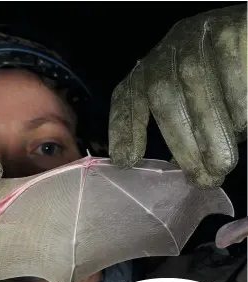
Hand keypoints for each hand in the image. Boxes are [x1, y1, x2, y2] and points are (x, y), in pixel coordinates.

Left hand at [109, 4, 245, 187]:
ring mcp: (197, 34)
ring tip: (222, 164)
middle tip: (200, 177)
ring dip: (210, 129)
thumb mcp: (192, 103)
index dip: (123, 127)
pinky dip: (237, 101)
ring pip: (195, 81)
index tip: (126, 161)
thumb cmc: (220, 83)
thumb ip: (182, 127)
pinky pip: (231, 67)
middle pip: (162, 93)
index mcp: (150, 68)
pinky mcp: (230, 25)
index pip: (126, 95)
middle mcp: (167, 48)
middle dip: (181, 141)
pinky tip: (243, 125)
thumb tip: (178, 166)